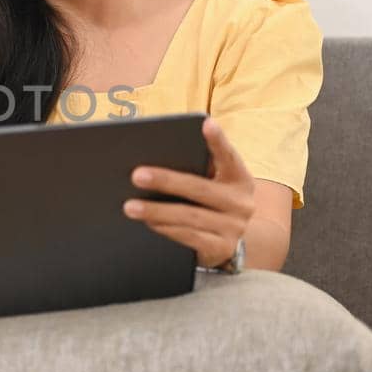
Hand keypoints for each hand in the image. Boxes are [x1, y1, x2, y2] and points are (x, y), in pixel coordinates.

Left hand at [122, 116, 255, 268]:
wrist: (229, 241)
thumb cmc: (211, 201)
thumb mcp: (214, 183)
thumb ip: (198, 167)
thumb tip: (156, 154)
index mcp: (239, 178)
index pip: (229, 155)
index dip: (218, 140)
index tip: (205, 123)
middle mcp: (241, 202)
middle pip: (199, 188)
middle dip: (166, 181)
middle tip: (136, 175)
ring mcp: (233, 227)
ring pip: (189, 216)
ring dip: (156, 211)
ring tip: (130, 206)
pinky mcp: (221, 249)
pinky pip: (189, 237)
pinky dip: (165, 228)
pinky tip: (147, 222)